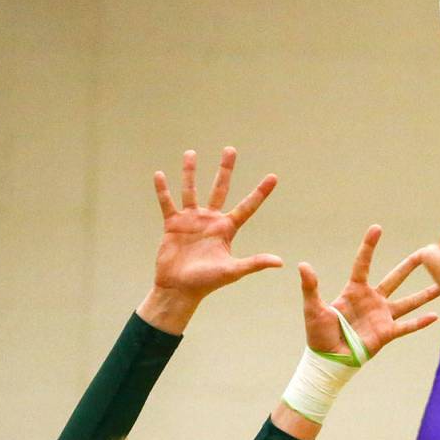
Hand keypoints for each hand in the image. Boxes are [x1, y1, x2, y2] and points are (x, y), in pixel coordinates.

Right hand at [151, 147, 281, 298]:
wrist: (179, 289)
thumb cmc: (207, 283)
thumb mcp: (233, 270)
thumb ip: (255, 263)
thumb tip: (280, 262)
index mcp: (227, 229)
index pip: (247, 206)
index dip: (260, 192)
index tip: (273, 177)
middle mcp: (210, 220)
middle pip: (220, 189)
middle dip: (225, 170)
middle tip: (231, 150)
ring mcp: (191, 220)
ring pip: (191, 190)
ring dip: (190, 172)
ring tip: (191, 152)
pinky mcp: (173, 224)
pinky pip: (167, 203)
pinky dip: (162, 190)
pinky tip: (159, 174)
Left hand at [299, 226, 439, 357]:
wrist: (328, 360)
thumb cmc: (318, 334)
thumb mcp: (313, 308)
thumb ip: (311, 287)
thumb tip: (303, 265)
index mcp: (354, 291)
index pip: (363, 264)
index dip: (369, 247)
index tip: (377, 228)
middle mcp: (372, 301)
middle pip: (394, 279)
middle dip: (409, 266)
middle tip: (424, 253)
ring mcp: (381, 317)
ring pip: (408, 302)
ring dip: (424, 294)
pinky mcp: (386, 333)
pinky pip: (406, 326)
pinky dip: (420, 322)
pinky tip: (434, 316)